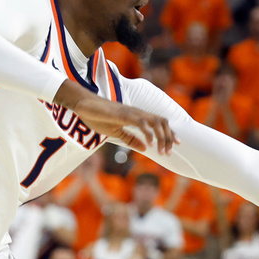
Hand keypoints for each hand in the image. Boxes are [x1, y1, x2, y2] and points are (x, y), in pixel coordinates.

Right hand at [55, 82, 177, 153]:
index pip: (160, 122)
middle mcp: (138, 113)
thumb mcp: (116, 133)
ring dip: (162, 137)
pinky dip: (148, 133)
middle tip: (169, 153)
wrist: (83, 105)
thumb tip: (145, 148)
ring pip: (155, 122)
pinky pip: (141, 123)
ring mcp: (132, 113)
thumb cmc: (98, 117)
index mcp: (138, 117)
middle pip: (162, 122)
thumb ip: (131, 139)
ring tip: (162, 151)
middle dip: (169, 137)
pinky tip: (149, 144)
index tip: (175, 145)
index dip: (170, 133)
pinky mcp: (124, 115)